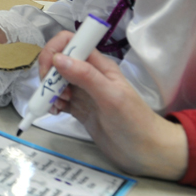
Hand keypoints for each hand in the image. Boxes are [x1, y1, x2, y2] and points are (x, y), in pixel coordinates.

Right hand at [40, 31, 188, 179]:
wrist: (146, 152)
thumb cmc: (134, 121)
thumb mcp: (111, 97)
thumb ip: (85, 76)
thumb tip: (58, 58)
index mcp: (99, 66)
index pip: (71, 42)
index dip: (55, 51)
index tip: (49, 70)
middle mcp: (89, 76)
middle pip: (59, 62)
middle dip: (49, 75)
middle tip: (53, 93)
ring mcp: (84, 93)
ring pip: (56, 82)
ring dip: (49, 91)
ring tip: (56, 106)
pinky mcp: (80, 110)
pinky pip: (59, 100)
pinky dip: (52, 104)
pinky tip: (55, 112)